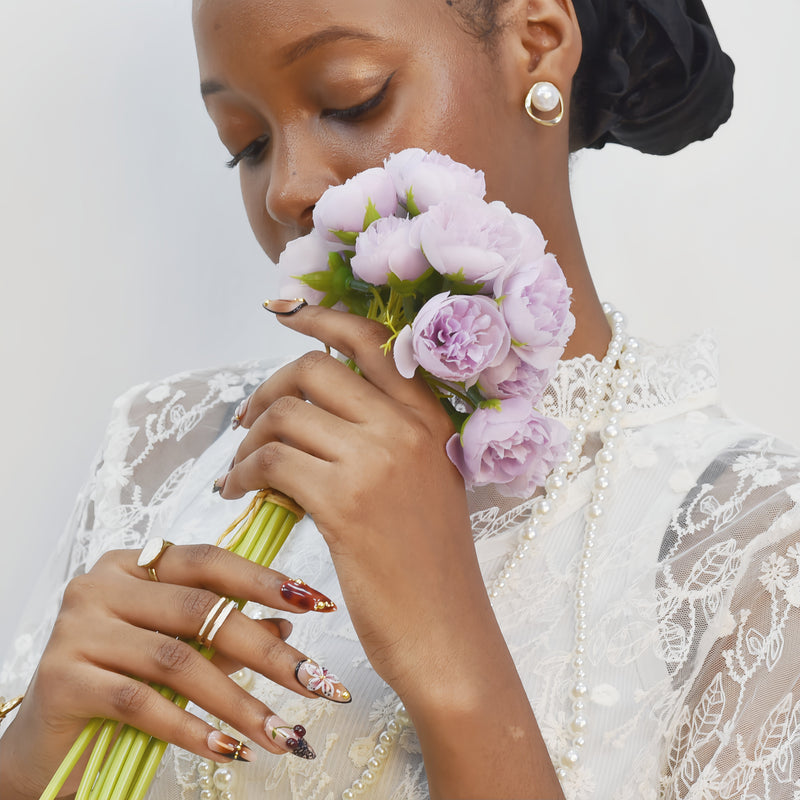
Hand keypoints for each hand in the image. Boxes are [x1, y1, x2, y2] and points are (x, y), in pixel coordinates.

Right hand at [0, 545, 343, 798]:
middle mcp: (102, 585)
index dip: (266, 581)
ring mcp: (78, 628)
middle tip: (316, 682)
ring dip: (239, 701)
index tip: (317, 604)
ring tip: (282, 732)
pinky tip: (228, 750)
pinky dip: (191, 728)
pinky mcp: (62, 678)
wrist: (44, 745)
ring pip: (177, 659)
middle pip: (201, 610)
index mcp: (132, 564)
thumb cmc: (118, 686)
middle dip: (267, 651)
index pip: (209, 561)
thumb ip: (224, 637)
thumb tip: (287, 629)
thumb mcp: (177, 654)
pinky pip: (141, 702)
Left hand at [219, 304, 564, 798]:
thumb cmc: (430, 565)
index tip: (280, 308)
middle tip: (246, 424)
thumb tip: (311, 405)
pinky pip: (271, 462)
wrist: (447, 633)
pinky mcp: (345, 503)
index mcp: (430, 418)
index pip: (369, 340)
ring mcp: (378, 462)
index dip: (318, 316)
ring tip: (239, 471)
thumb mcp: (423, 484)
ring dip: (248, 440)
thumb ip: (383, 436)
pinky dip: (242, 472)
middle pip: (312, 370)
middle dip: (265, 391)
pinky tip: (239, 493)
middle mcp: (407, 427)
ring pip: (285, 415)